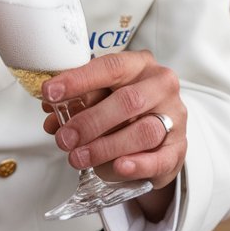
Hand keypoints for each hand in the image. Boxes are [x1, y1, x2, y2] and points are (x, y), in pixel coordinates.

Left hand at [42, 50, 185, 209]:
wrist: (160, 134)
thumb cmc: (127, 109)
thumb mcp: (104, 96)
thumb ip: (80, 101)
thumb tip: (51, 111)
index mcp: (140, 65)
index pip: (110, 67)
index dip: (79, 79)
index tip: (51, 92)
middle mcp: (161, 86)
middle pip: (128, 101)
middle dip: (90, 121)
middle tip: (64, 137)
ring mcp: (174, 117)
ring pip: (143, 131)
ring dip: (106, 147)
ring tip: (78, 157)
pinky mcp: (178, 148)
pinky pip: (160, 158)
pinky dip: (138, 164)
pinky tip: (118, 166)